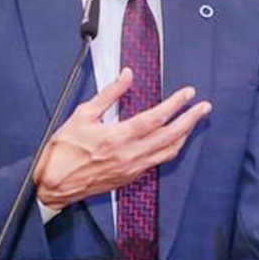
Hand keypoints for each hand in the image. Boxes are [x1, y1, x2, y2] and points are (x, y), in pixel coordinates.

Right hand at [33, 68, 211, 209]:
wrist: (55, 184)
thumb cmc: (64, 151)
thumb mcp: (83, 114)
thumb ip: (109, 94)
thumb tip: (126, 76)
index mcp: (118, 137)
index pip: (156, 118)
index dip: (175, 104)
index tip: (187, 93)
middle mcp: (130, 155)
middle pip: (170, 135)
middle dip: (190, 119)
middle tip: (203, 107)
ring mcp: (132, 169)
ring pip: (168, 151)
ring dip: (184, 135)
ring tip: (194, 122)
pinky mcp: (130, 177)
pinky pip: (158, 162)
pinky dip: (170, 149)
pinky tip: (173, 140)